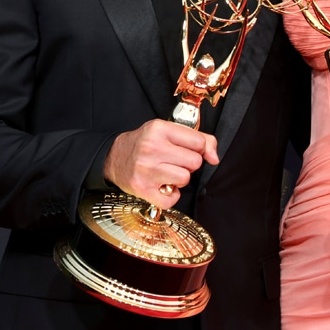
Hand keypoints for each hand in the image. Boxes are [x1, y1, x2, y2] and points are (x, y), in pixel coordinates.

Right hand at [103, 119, 218, 207]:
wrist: (114, 157)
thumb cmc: (144, 143)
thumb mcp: (168, 130)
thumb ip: (198, 138)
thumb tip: (214, 157)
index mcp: (159, 129)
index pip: (199, 142)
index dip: (198, 148)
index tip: (188, 149)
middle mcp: (152, 148)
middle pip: (194, 162)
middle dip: (189, 164)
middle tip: (176, 161)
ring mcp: (146, 170)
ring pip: (185, 179)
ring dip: (180, 179)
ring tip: (168, 173)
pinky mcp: (143, 189)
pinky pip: (172, 199)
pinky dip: (171, 196)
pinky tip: (163, 186)